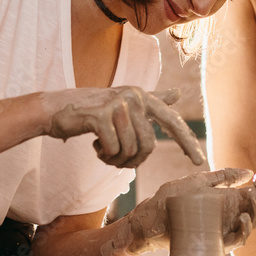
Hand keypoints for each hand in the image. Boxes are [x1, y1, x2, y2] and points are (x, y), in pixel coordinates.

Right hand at [44, 87, 204, 167]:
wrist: (56, 110)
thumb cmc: (91, 111)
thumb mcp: (125, 104)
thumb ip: (152, 99)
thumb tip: (178, 94)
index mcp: (142, 96)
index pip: (172, 122)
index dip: (187, 142)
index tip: (200, 161)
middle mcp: (133, 96)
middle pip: (148, 145)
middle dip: (133, 161)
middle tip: (117, 160)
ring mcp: (117, 104)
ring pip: (130, 150)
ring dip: (116, 160)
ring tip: (104, 151)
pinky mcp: (100, 115)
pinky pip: (113, 149)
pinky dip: (104, 155)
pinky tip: (95, 146)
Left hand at [126, 168, 255, 253]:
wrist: (152, 220)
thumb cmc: (174, 200)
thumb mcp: (200, 182)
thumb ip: (223, 177)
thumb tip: (248, 172)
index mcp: (229, 200)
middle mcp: (231, 215)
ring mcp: (226, 230)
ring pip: (252, 221)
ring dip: (255, 208)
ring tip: (252, 193)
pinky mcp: (218, 244)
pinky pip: (238, 240)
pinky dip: (245, 229)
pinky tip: (245, 217)